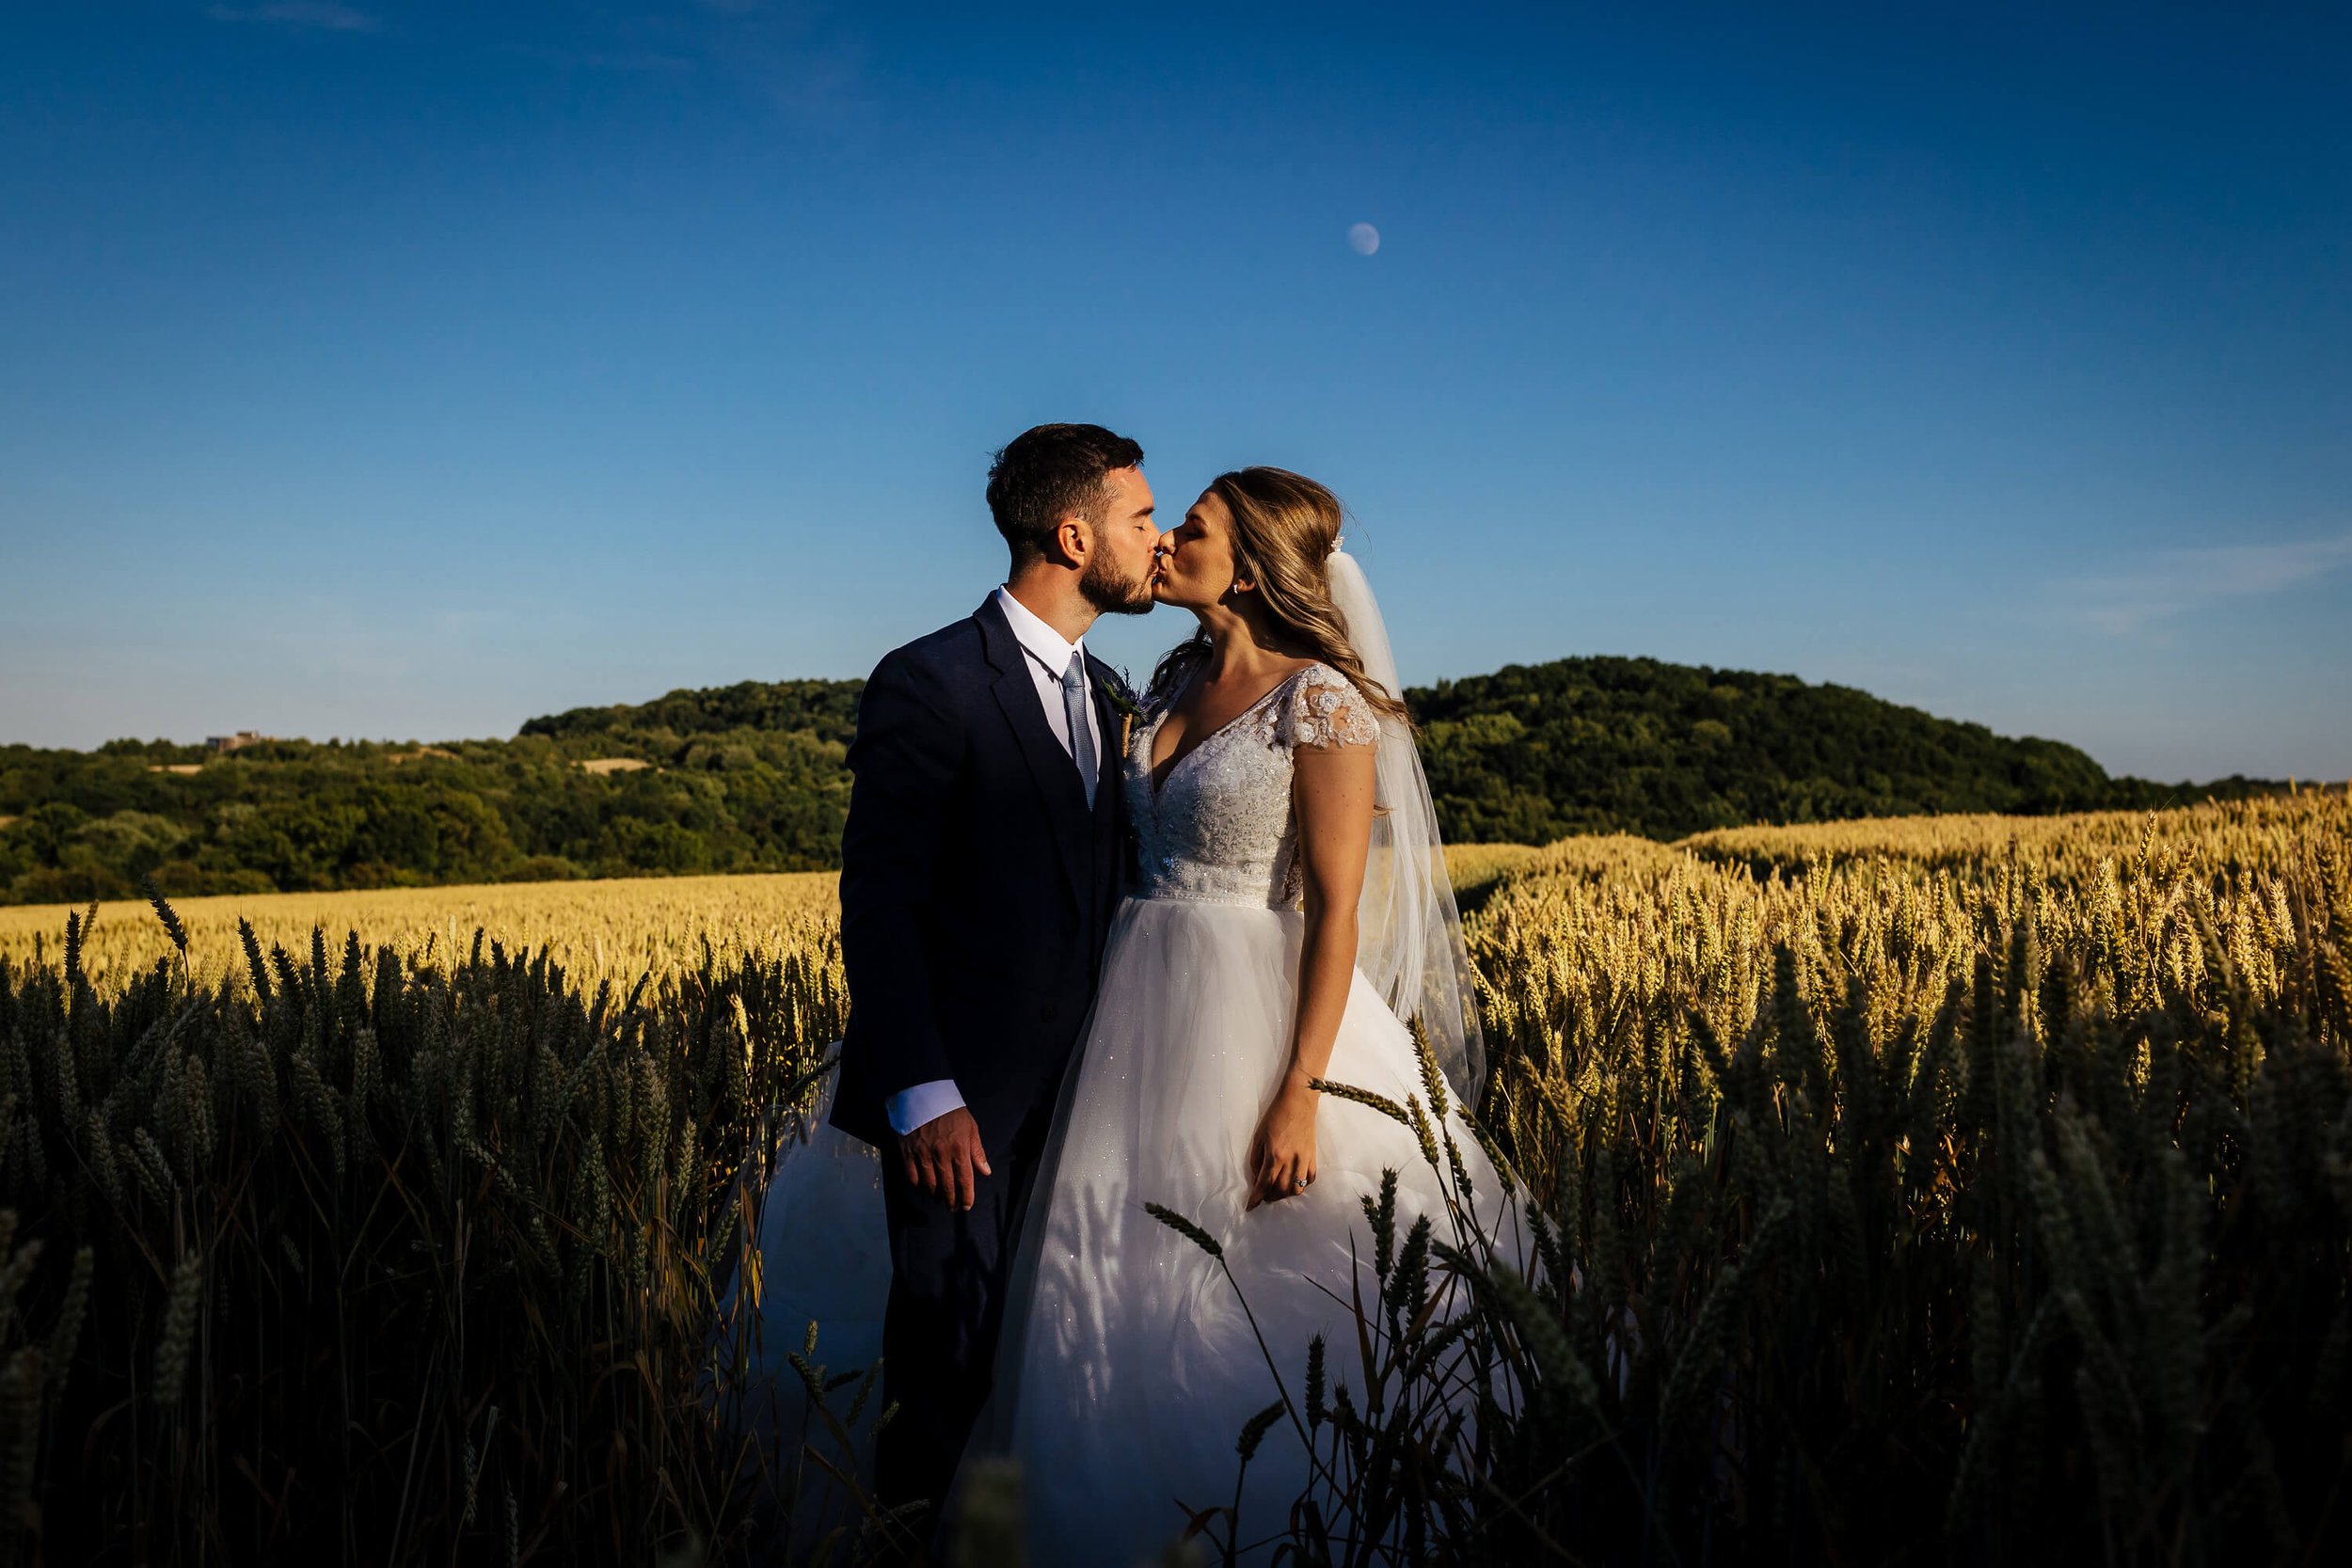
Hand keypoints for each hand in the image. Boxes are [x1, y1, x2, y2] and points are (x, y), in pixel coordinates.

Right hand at [900, 1107, 990, 1210]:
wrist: (924, 1094)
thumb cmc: (951, 1110)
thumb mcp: (970, 1127)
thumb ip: (977, 1151)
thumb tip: (985, 1172)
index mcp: (959, 1148)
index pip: (965, 1179)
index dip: (966, 1196)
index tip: (967, 1206)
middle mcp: (941, 1154)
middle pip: (947, 1185)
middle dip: (951, 1200)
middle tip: (953, 1208)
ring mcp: (923, 1154)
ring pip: (929, 1184)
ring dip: (936, 1195)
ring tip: (940, 1198)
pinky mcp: (907, 1152)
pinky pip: (912, 1176)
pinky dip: (918, 1184)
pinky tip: (923, 1186)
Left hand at [1244, 1072, 1319, 1211]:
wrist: (1298, 1102)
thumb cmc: (1275, 1116)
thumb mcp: (1259, 1136)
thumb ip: (1257, 1159)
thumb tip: (1257, 1178)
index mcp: (1274, 1155)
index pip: (1264, 1184)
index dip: (1256, 1198)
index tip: (1250, 1206)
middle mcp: (1290, 1161)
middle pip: (1280, 1190)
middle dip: (1269, 1197)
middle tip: (1263, 1196)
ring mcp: (1304, 1160)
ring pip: (1296, 1189)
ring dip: (1285, 1194)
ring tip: (1278, 1190)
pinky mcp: (1313, 1157)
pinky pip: (1310, 1179)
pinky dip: (1302, 1185)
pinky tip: (1294, 1182)